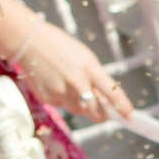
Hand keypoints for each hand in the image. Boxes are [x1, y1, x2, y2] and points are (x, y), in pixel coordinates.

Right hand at [6, 15, 135, 131]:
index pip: (111, 92)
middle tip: (106, 115)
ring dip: (84, 107)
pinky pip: (62, 106)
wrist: (29, 42)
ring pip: (79, 110)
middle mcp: (76, 82)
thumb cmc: (61, 47)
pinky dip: (65, 100)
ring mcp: (60, 92)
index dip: (122, 106)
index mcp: (89, 68)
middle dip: (103, 115)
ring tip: (77, 91)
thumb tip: (104, 100)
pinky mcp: (47, 98)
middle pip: (95, 110)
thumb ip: (95, 78)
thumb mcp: (85, 58)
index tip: (129, 116)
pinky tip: (58, 85)